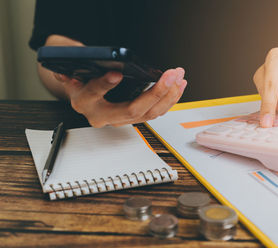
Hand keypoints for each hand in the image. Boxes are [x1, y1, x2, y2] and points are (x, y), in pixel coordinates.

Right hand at [55, 68, 186, 126]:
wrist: (82, 93)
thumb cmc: (79, 80)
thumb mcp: (70, 71)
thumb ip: (70, 70)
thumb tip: (68, 68)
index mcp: (85, 102)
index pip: (93, 94)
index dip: (104, 85)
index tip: (116, 74)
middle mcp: (103, 115)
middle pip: (133, 109)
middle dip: (156, 92)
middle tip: (170, 75)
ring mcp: (120, 119)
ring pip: (149, 114)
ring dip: (168, 95)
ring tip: (179, 78)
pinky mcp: (133, 118)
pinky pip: (154, 113)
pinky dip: (169, 99)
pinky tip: (178, 86)